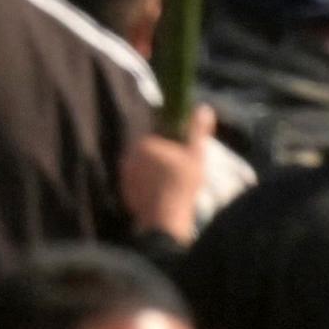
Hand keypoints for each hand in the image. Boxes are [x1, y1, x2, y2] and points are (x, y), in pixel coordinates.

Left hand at [122, 109, 215, 241]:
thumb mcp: (195, 155)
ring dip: (152, 170)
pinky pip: (137, 182)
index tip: (180, 152)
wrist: (166, 220)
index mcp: (143, 143)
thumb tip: (204, 107)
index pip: (155, 133)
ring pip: (142, 166)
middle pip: (147, 150)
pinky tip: (160, 193)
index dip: (169, 141)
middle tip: (177, 168)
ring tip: (170, 182)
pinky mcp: (125, 191)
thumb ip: (197, 130)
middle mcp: (129, 155)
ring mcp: (125, 175)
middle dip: (160, 155)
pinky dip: (146, 185)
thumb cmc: (182, 185)